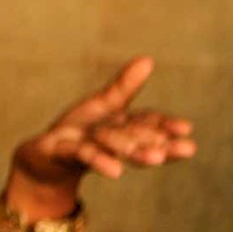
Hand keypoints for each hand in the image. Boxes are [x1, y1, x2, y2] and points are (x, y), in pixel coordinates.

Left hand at [6, 56, 195, 219]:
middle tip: (188, 149)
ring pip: (114, 148)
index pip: (149, 125)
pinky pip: (84, 155)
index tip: (188, 129)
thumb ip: (125, 87)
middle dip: (161, 144)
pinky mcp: (64, 154)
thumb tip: (149, 59)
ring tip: (155, 158)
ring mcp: (88, 149)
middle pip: (137, 140)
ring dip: (136, 153)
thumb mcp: (102, 105)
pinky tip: (115, 171)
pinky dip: (99, 160)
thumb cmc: (79, 130)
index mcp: (123, 128)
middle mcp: (110, 141)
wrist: (44, 158)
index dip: (168, 127)